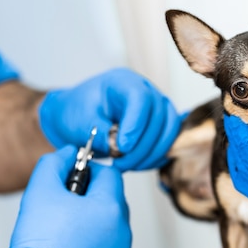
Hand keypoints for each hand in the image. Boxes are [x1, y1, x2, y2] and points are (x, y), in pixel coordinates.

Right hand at [0, 146, 130, 247]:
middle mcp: (124, 232)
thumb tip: (69, 152)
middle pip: (114, 204)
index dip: (90, 173)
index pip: (110, 175)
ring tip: (68, 237)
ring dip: (97, 230)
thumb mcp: (40, 188)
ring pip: (114, 233)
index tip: (73, 183)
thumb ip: (56, 162)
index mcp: (111, 207)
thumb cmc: (37, 238)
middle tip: (67, 211)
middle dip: (94, 202)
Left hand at [39, 68, 180, 170]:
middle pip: (158, 117)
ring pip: (169, 130)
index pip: (140, 98)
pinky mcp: (162, 123)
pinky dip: (155, 157)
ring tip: (126, 164)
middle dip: (141, 147)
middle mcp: (145, 90)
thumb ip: (101, 134)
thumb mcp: (80, 122)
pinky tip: (136, 163)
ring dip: (150, 154)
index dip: (135, 125)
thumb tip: (120, 148)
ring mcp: (157, 106)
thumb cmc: (78, 113)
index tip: (122, 147)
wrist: (78, 116)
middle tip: (120, 163)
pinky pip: (169, 141)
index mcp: (123, 82)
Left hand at [224, 114, 247, 247]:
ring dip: (236, 155)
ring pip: (242, 177)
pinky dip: (240, 168)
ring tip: (237, 135)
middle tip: (233, 121)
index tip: (236, 119)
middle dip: (236, 141)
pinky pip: (247, 187)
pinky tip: (242, 155)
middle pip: (245, 166)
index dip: (242, 136)